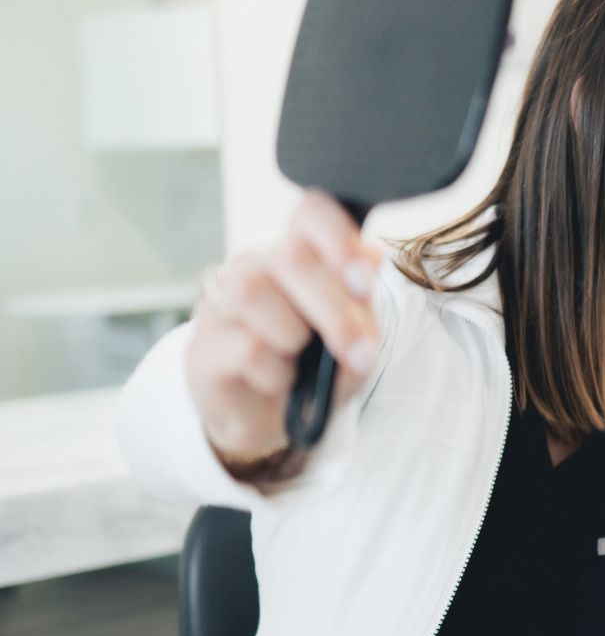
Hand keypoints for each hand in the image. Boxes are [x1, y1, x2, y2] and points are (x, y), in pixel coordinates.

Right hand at [185, 189, 382, 472]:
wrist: (276, 422)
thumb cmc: (316, 368)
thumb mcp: (355, 336)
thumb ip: (360, 298)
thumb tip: (373, 253)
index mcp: (293, 256)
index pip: (309, 214)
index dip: (337, 237)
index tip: (363, 281)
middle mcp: (251, 269)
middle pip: (288, 259)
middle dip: (333, 310)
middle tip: (358, 351)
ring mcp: (219, 306)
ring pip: (251, 292)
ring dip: (293, 335)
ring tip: (299, 359)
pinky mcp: (200, 349)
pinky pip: (243, 348)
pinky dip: (275, 371)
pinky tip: (278, 380)